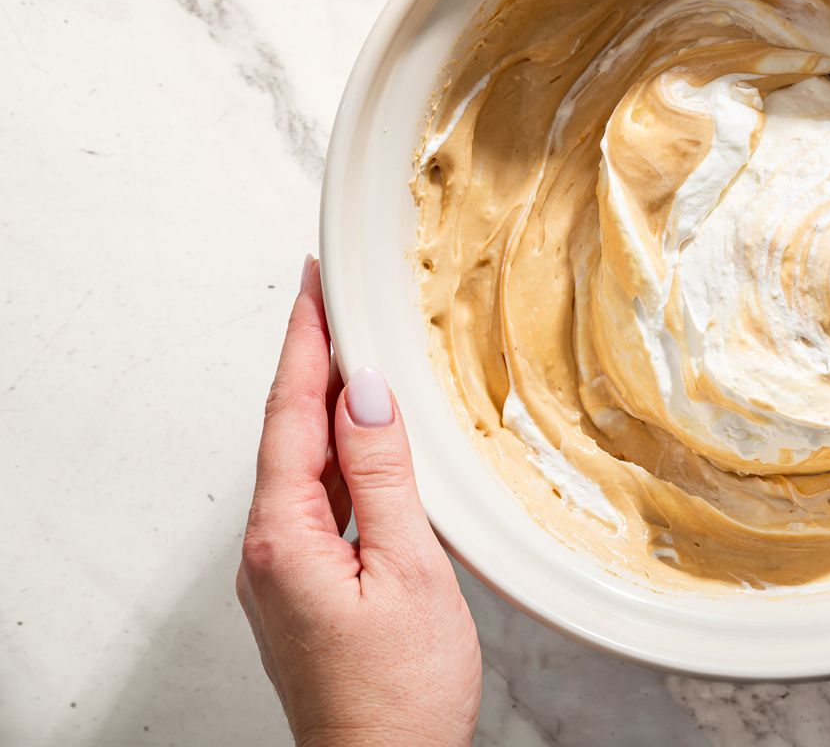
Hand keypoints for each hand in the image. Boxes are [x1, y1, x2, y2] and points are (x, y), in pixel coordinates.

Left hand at [237, 257, 480, 746]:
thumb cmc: (399, 695)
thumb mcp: (408, 570)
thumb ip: (383, 476)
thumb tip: (365, 396)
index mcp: (285, 538)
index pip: (290, 414)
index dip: (305, 342)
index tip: (313, 285)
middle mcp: (270, 551)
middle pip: (289, 432)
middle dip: (311, 361)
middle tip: (333, 300)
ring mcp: (285, 572)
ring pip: (304, 466)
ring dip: (327, 407)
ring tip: (355, 355)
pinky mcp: (307, 589)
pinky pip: (319, 500)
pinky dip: (342, 458)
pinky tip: (367, 445)